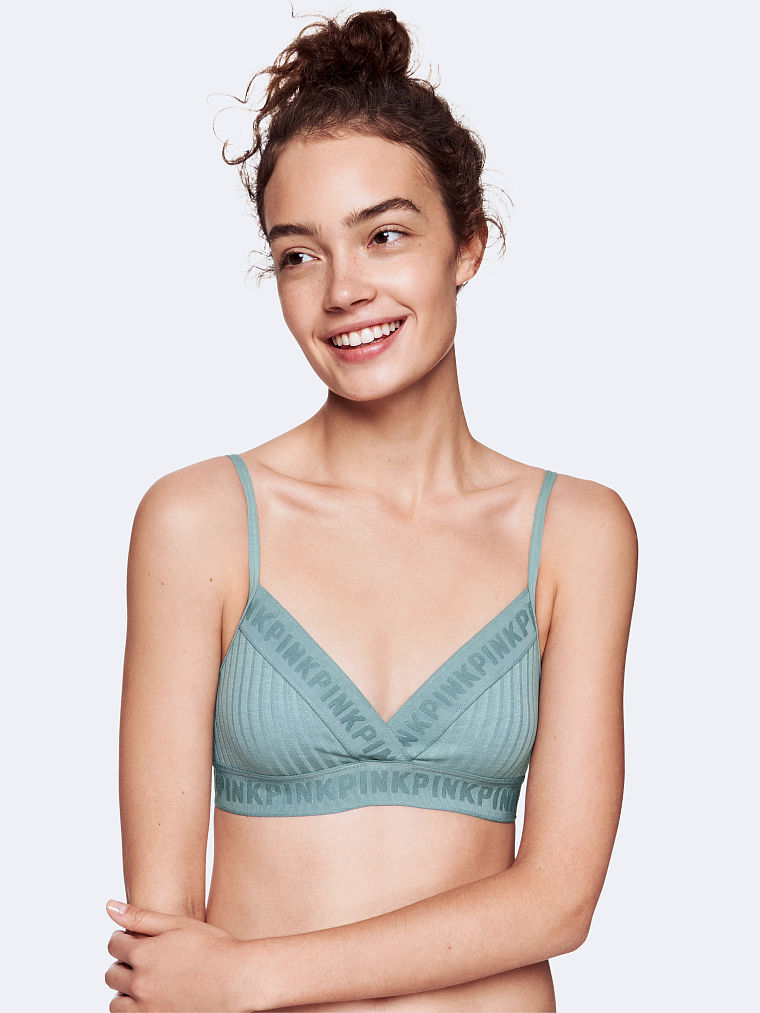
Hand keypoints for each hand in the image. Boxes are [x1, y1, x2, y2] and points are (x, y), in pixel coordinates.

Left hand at [105, 899, 252, 1011]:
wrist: (239, 980)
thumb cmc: (214, 949)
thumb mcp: (178, 924)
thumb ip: (141, 917)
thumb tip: (110, 906)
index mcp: (143, 955)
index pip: (113, 946)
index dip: (123, 940)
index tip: (135, 941)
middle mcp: (140, 984)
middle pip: (112, 975)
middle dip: (124, 966)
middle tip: (145, 962)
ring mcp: (147, 1009)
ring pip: (117, 1003)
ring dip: (126, 993)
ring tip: (148, 983)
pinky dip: (137, 1010)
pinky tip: (155, 999)